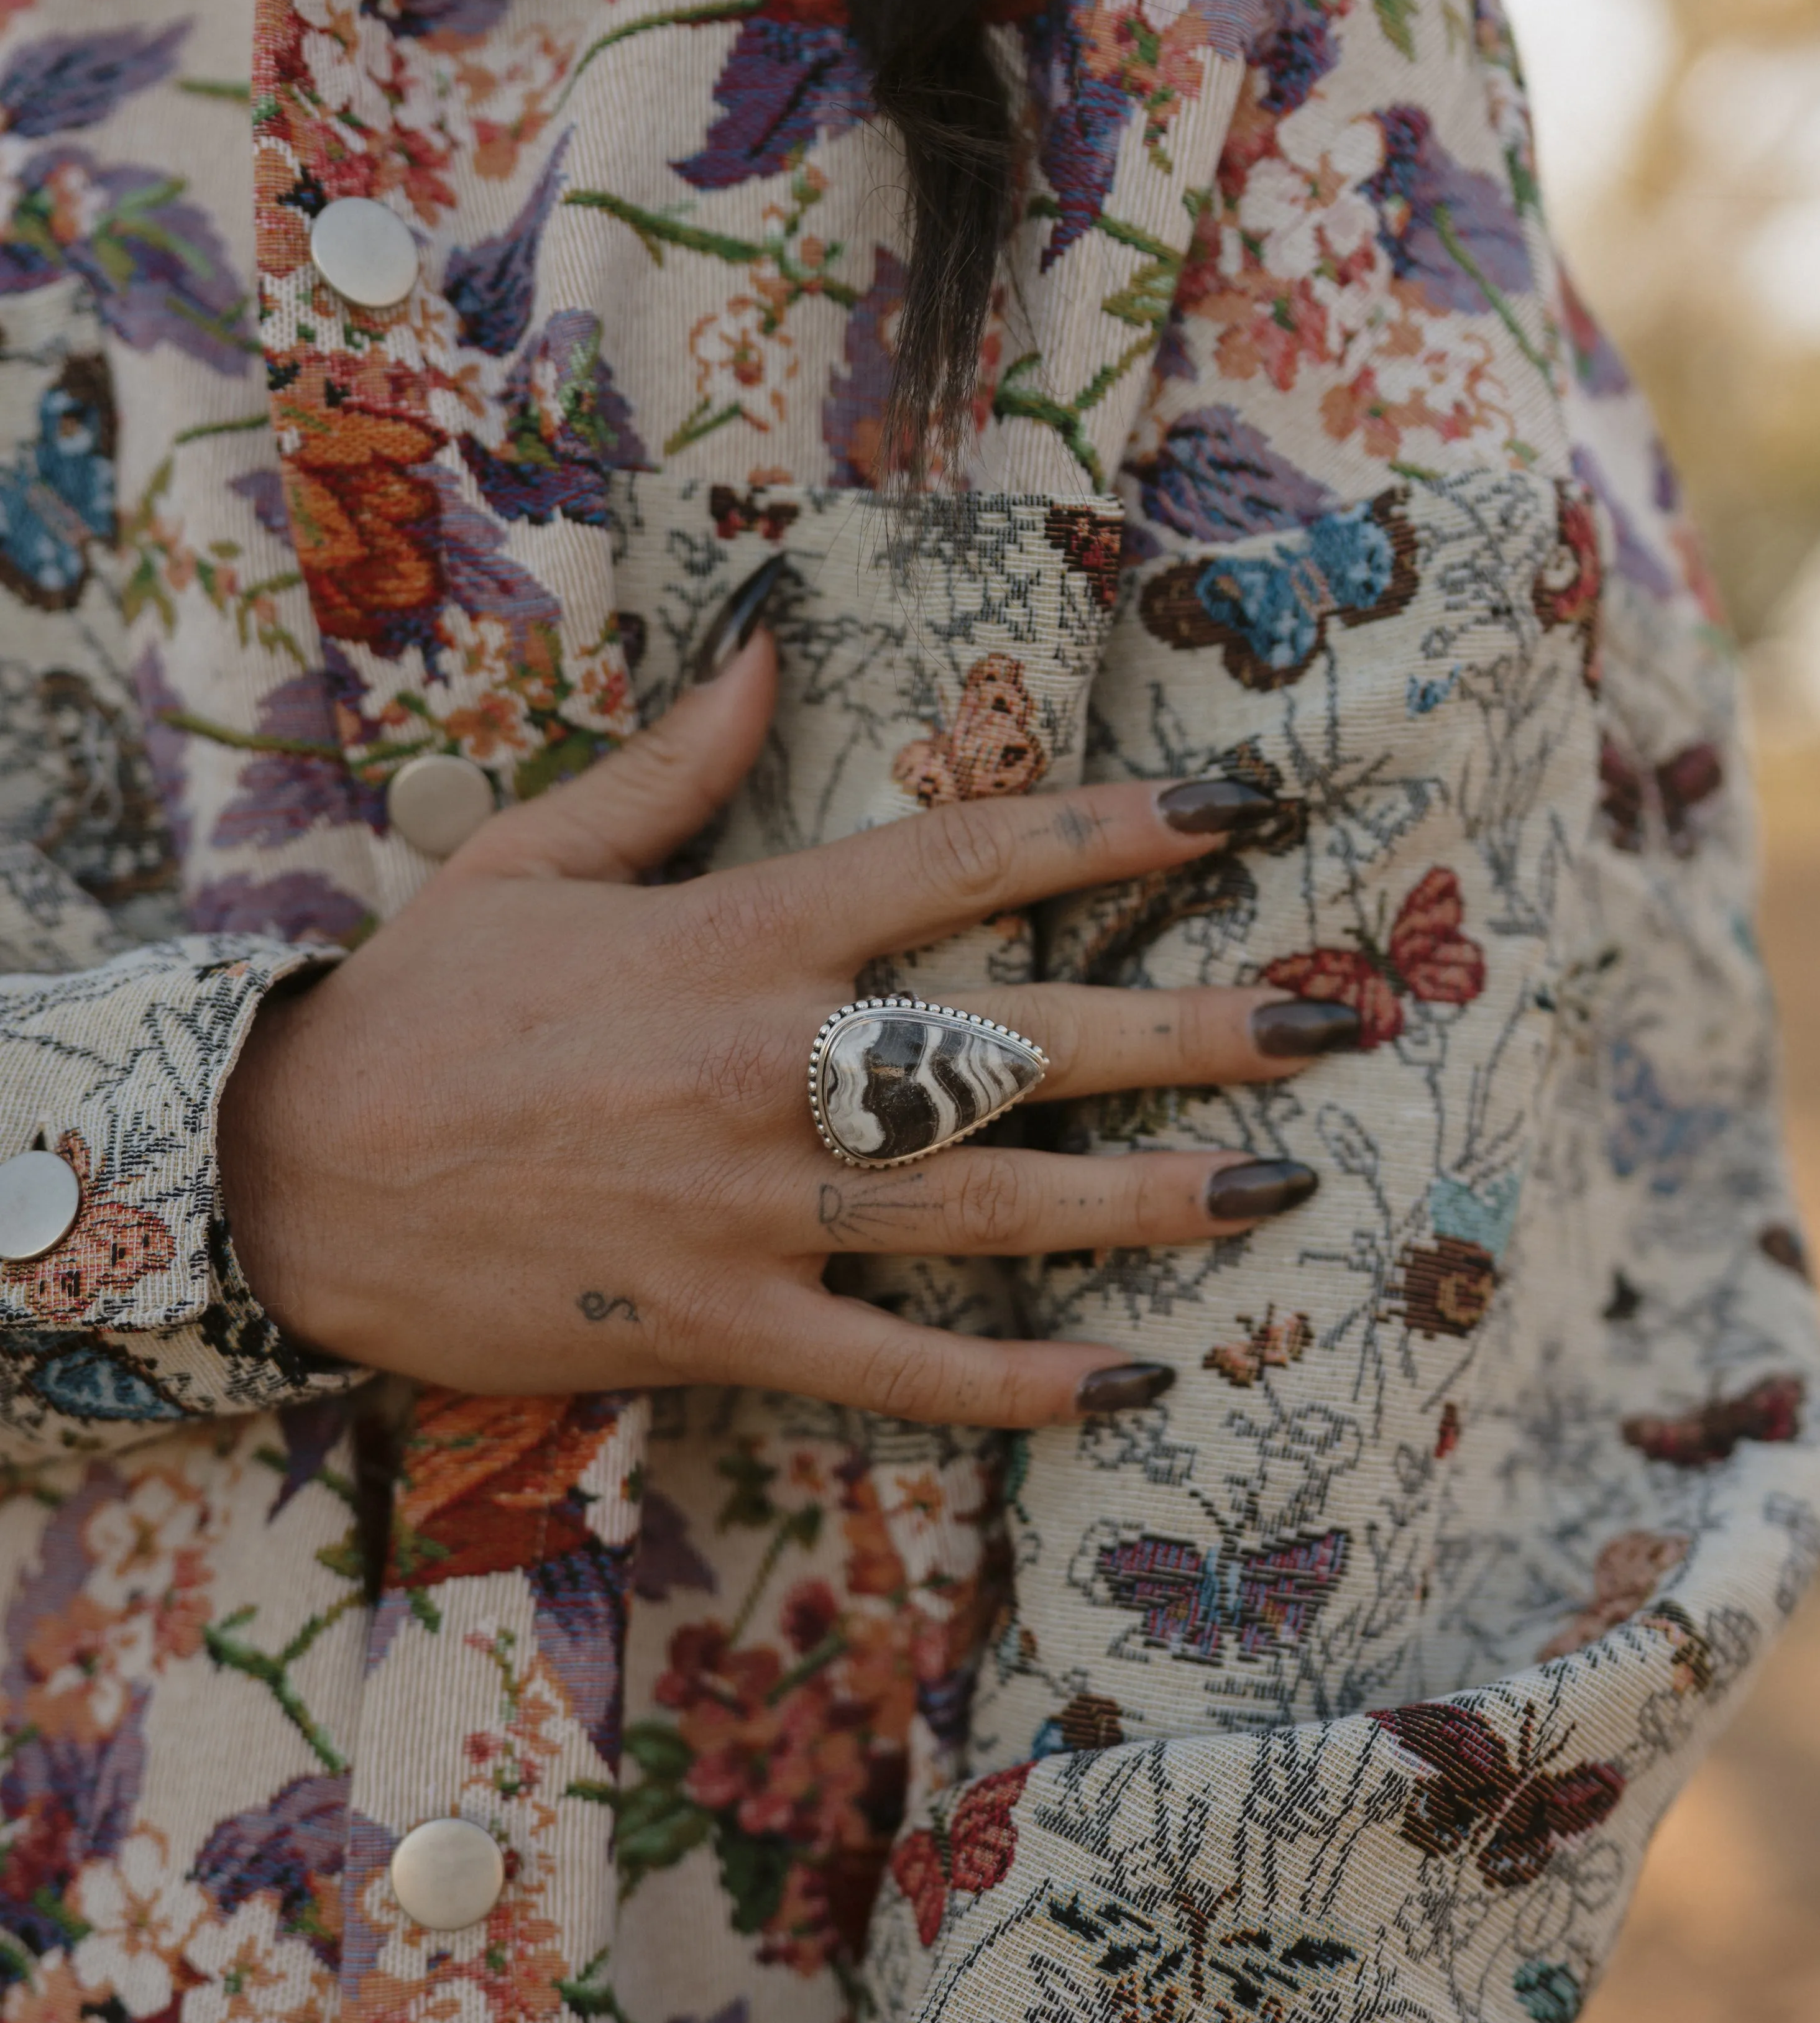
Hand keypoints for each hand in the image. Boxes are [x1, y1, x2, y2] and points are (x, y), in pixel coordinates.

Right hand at [219, 627, 1355, 1423]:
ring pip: (991, 1204)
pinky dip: (1014, 1384)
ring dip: (1150, 1201)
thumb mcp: (531, 855)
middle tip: (1331, 1020)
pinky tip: (1129, 1383)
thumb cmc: (413, 1008)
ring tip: (1279, 1192)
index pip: (966, 862)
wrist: (285, 1177)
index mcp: (738, 935)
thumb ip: (670, 759)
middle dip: (1193, 1030)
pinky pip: (897, 1369)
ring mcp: (753, 1208)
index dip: (1116, 830)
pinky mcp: (718, 1325)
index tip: (1238, 809)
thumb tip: (774, 638)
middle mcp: (772, 1067)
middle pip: (1024, 1041)